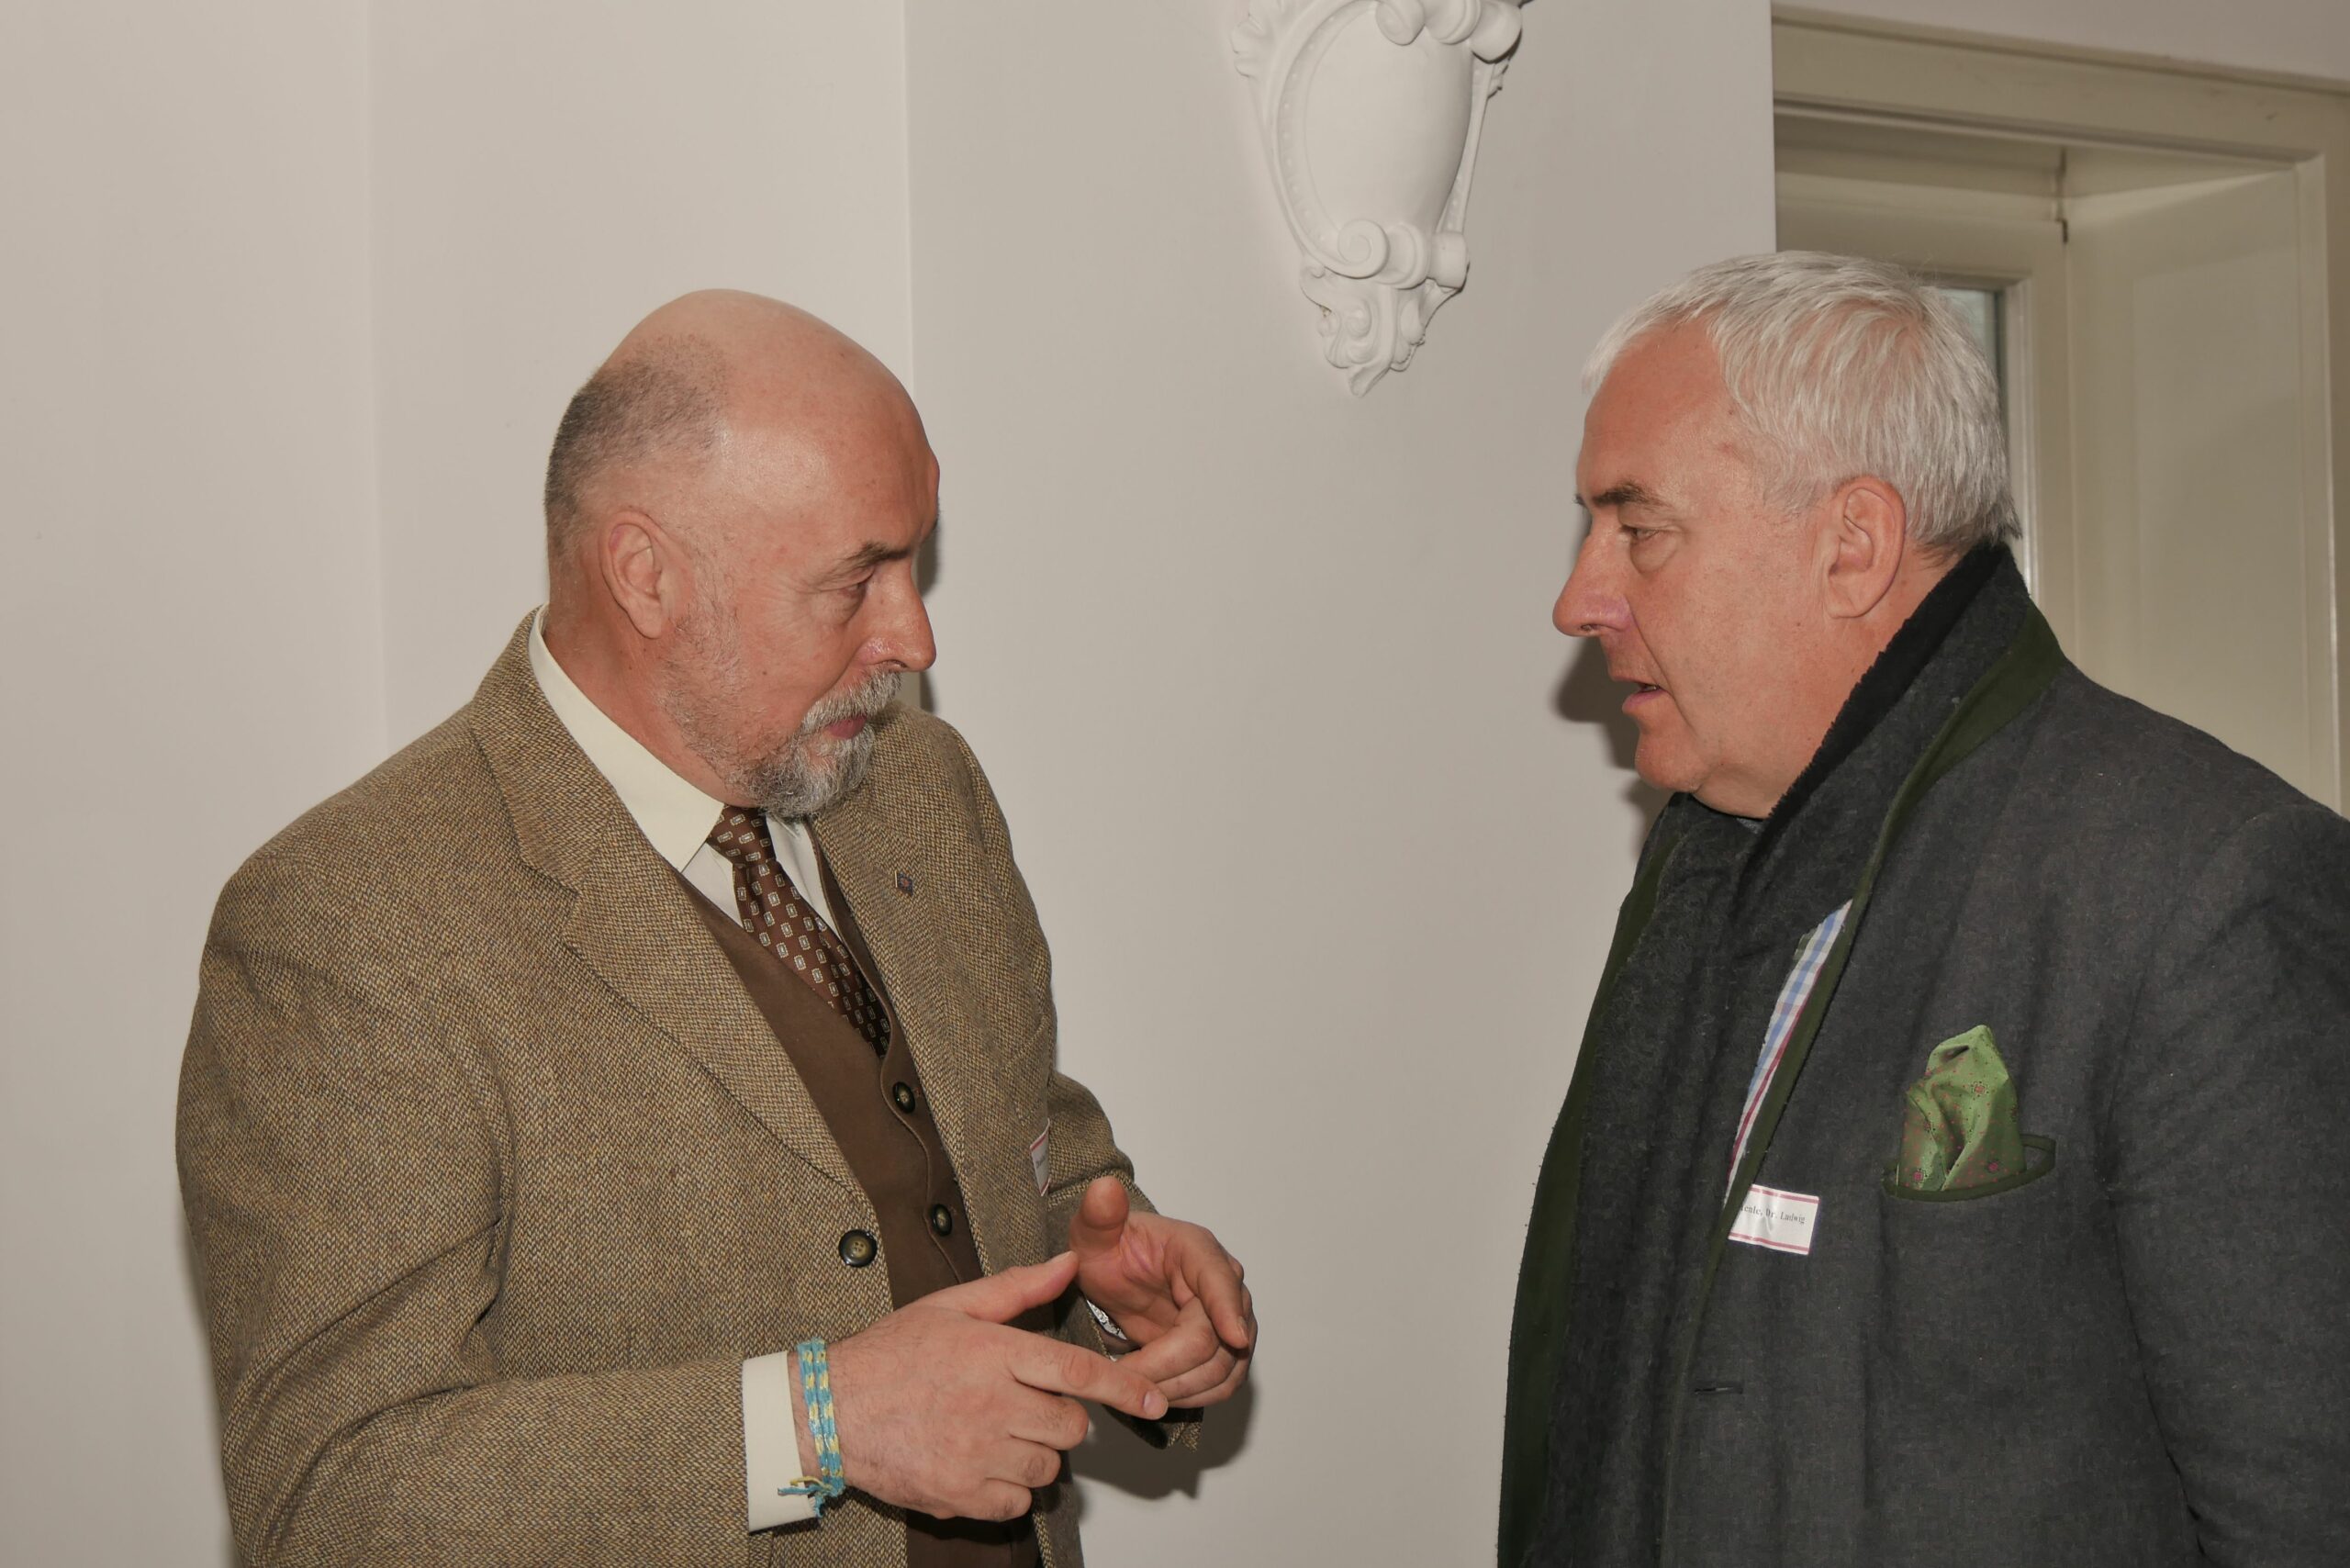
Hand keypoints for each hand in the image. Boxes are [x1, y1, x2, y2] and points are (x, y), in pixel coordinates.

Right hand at [817, 1252, 1169, 1521]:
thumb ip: (1018, 1288)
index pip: (1077, 1371)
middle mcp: (990, 1406)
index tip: (1154, 1400)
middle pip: (1070, 1426)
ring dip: (1036, 1452)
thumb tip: (1069, 1263)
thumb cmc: (891, 1355)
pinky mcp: (960, 1495)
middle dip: (1063, 1417)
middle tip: (1027, 1404)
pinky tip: (982, 1461)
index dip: (1123, 1387)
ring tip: (998, 1430)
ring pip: (1048, 1466)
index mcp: (993, 1354)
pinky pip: (1017, 1501)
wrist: (830, 1411)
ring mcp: (975, 1456)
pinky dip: (1010, 1487)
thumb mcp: (953, 1305)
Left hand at [1067, 1176, 1254, 1408]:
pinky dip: (1192, 1397)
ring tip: (1134, 1389)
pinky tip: (1156, 1395)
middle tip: (1126, 1379)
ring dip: (1180, 1388)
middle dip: (1172, 1367)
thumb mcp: (1092, 1232)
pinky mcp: (1223, 1351)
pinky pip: (1221, 1384)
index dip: (1229, 1310)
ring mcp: (1228, 1321)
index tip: (1235, 1339)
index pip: (1222, 1281)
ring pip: (1223, 1369)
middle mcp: (1223, 1285)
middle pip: (1218, 1339)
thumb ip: (1099, 1214)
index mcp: (1197, 1251)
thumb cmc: (1107, 1250)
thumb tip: (1104, 1189)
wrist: (1113, 1272)